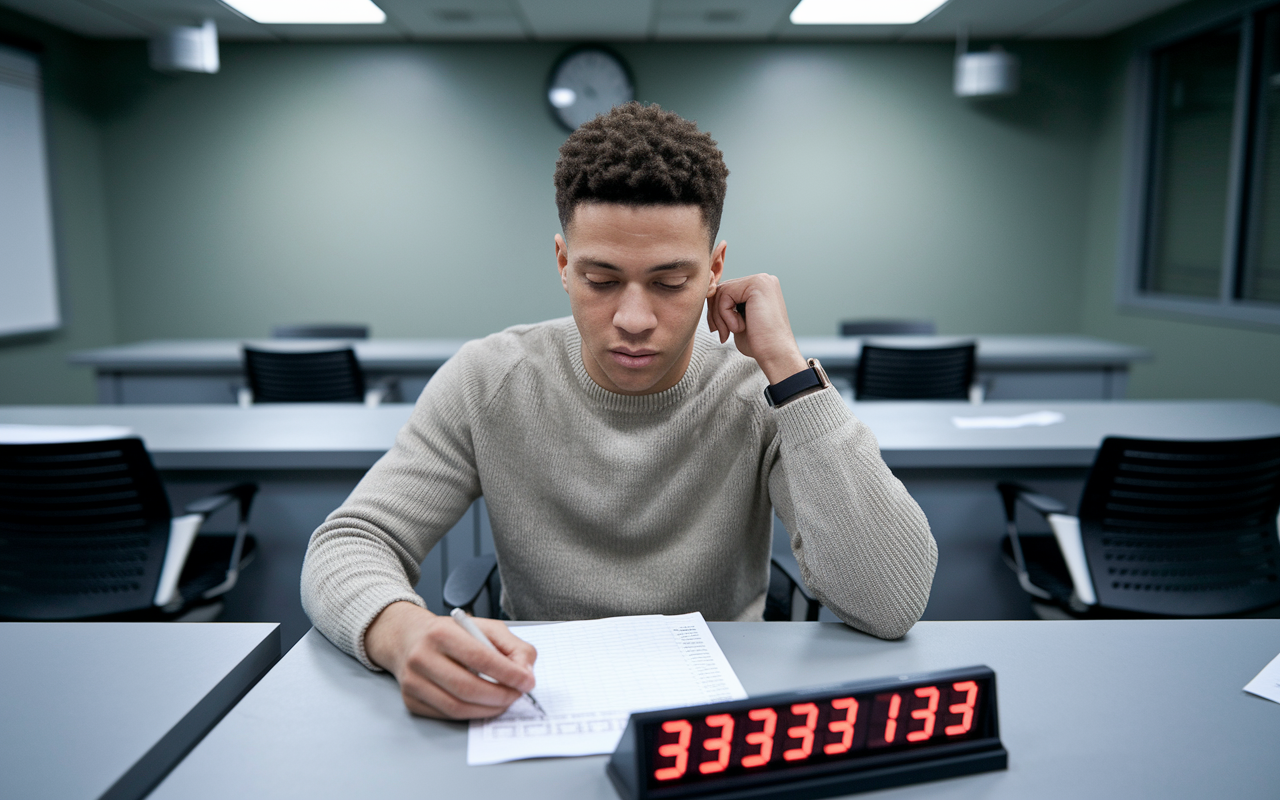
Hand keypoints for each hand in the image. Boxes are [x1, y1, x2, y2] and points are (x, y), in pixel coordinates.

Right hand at [364, 601, 536, 718]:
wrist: (409, 639)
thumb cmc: (452, 634)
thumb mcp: (485, 628)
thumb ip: (512, 647)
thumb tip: (526, 673)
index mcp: (441, 632)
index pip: (480, 657)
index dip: (508, 673)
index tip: (527, 682)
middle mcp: (422, 657)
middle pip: (467, 687)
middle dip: (500, 696)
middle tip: (518, 695)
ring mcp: (413, 682)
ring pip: (457, 707)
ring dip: (488, 710)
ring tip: (504, 701)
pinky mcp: (411, 701)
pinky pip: (447, 716)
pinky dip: (472, 715)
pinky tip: (484, 706)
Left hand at [707, 274, 807, 384]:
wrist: (776, 355)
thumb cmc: (759, 343)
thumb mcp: (737, 320)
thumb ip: (727, 306)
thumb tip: (708, 297)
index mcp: (760, 288)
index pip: (726, 291)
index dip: (716, 311)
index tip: (720, 331)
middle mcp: (763, 280)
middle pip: (721, 289)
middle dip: (715, 314)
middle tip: (722, 334)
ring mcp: (761, 280)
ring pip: (721, 292)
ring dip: (720, 317)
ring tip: (734, 331)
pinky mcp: (757, 285)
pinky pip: (725, 295)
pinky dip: (725, 316)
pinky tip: (740, 327)